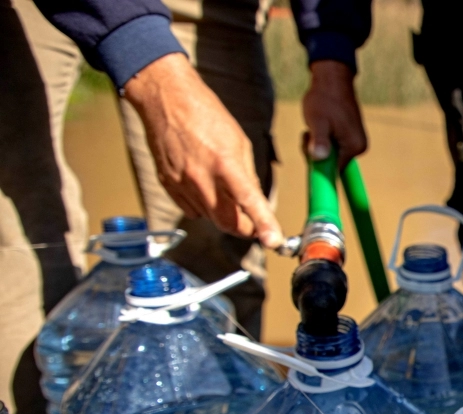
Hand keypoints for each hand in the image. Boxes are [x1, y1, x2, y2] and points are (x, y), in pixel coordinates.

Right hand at [124, 53, 281, 247]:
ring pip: (210, 218)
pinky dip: (204, 207)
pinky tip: (206, 188)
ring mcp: (181, 183)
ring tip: (226, 192)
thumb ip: (247, 175)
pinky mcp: (167, 185)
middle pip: (228, 224)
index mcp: (225, 163)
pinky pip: (191, 209)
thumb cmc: (207, 115)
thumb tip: (254, 202)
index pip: (248, 202)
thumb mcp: (239, 141)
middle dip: (245, 228)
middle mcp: (201, 178)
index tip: (273, 241)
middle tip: (254, 222)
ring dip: (224, 215)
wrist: (167, 99)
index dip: (263, 224)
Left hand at [303, 60, 366, 167]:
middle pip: (332, 164)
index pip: (333, 170)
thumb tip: (319, 158)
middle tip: (308, 133)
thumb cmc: (324, 99)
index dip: (317, 164)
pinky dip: (323, 140)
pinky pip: (334, 147)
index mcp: (354, 147)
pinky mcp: (351, 137)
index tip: (307, 148)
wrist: (332, 80)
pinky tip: (319, 127)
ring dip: (318, 145)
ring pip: (331, 155)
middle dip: (316, 153)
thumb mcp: (318, 121)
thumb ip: (319, 140)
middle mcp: (359, 148)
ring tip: (313, 127)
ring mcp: (356, 142)